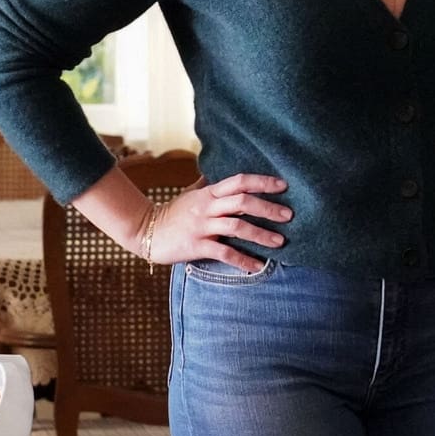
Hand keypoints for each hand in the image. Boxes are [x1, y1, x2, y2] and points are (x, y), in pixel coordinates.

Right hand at [147, 173, 290, 271]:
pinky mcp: (195, 246)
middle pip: (242, 202)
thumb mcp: (192, 194)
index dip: (262, 182)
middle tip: (289, 216)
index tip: (284, 186)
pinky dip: (242, 260)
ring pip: (236, 227)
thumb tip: (218, 170)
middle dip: (268, 208)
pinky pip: (223, 252)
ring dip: (261, 235)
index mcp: (209, 193)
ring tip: (280, 242)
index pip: (239, 181)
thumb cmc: (173, 213)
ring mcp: (201, 226)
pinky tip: (257, 266)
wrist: (145, 231)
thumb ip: (208, 184)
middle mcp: (207, 207)